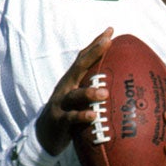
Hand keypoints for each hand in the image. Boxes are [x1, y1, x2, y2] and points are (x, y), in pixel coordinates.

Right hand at [35, 28, 112, 155]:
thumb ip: (94, 88)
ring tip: (105, 93)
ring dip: (90, 93)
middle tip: (108, 42)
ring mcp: (61, 104)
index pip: (84, 58)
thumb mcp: (80, 98)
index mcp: (72, 80)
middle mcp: (66, 87)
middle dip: (93, 53)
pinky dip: (82, 116)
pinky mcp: (59, 121)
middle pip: (78, 67)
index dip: (96, 44)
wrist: (44, 135)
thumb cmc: (69, 113)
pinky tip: (93, 116)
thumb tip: (121, 82)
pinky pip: (71, 118)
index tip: (110, 31)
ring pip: (75, 95)